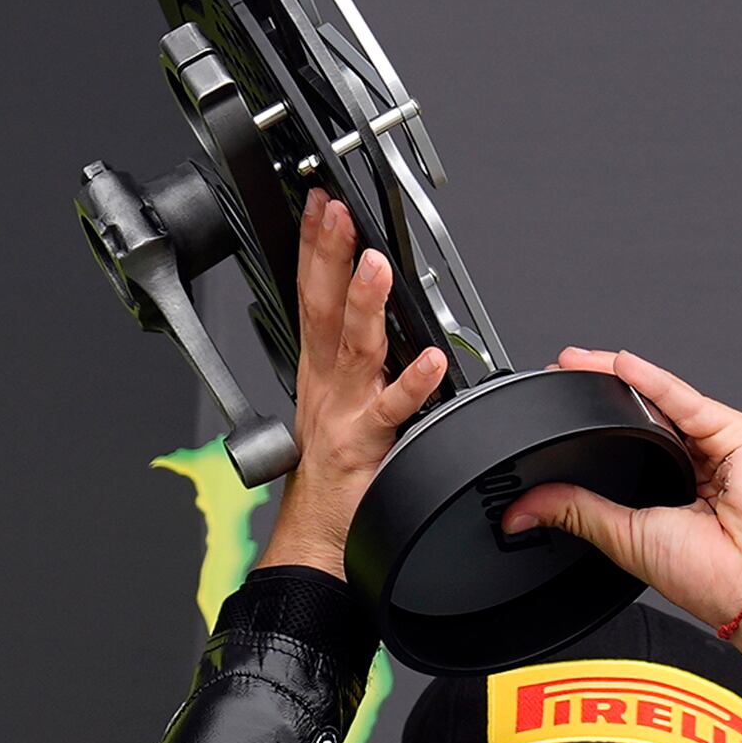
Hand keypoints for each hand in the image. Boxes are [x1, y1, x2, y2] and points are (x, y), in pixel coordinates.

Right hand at [263, 192, 448, 578]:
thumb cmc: (337, 474)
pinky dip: (410, 384)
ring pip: (354, 349)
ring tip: (376, 266)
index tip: (320, 205)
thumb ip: (357, 358)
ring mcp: (345, 413)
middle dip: (328, 256)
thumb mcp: (338, 403)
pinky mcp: (367, 447)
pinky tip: (429, 360)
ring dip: (364, 304)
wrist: (322, 537)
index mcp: (321, 368)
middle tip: (337, 213)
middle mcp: (328, 384)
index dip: (314, 247)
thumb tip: (382, 315)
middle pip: (323, 308)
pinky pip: (392, 412)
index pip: (312, 294)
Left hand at [501, 350, 741, 660]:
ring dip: (617, 380)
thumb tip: (527, 509)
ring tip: (576, 365)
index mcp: (672, 495)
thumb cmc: (716, 581)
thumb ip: (579, 512)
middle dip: (599, 395)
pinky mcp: (740, 434)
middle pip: (642, 418)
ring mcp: (719, 447)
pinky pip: (687, 400)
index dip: (591, 429)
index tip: (551, 417)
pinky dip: (653, 382)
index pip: (626, 450)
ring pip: (661, 402)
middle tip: (558, 376)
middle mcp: (696, 467)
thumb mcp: (627, 540)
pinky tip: (620, 366)